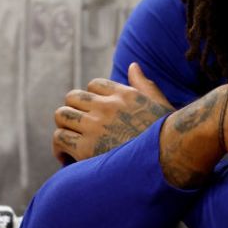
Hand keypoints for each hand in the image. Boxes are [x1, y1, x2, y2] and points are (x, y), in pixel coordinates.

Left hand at [53, 63, 172, 163]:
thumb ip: (144, 84)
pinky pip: (59, 138)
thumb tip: (133, 66)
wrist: (168, 161)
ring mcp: (95, 126)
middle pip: (72, 97)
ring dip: (64, 126)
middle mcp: (107, 107)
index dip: (92, 98)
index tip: (94, 112)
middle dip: (73, 109)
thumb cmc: (168, 136)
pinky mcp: (86, 149)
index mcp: (124, 94)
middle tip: (78, 126)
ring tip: (70, 139)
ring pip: (62, 115)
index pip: (94, 85)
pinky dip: (59, 147)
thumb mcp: (160, 104)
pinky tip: (66, 156)